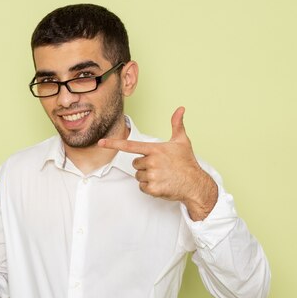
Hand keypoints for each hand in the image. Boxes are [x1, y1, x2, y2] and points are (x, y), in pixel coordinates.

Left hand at [98, 107, 216, 220]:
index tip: (101, 142)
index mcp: (155, 149)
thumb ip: (177, 124)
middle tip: (160, 167)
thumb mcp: (182, 141)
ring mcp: (152, 175)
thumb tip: (180, 109)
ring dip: (147, 177)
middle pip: (135, 164)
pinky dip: (149, 187)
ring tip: (162, 176)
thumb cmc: (187, 162)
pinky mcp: (152, 188)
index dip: (114, 143)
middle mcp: (152, 161)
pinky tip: (161, 184)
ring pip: (138, 176)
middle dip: (145, 166)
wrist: (195, 184)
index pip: (130, 145)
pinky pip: (142, 187)